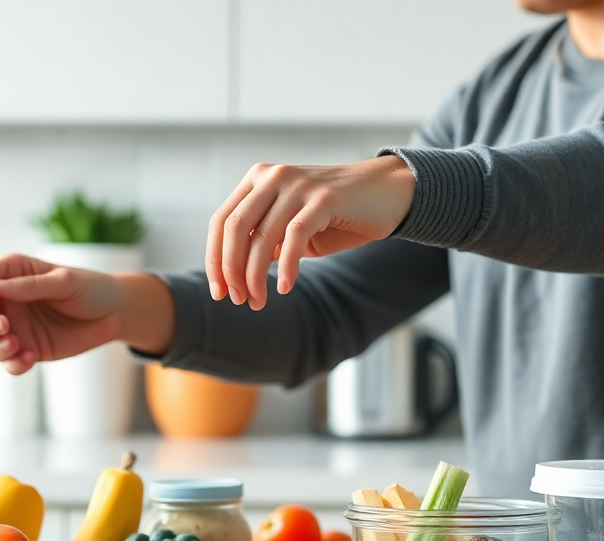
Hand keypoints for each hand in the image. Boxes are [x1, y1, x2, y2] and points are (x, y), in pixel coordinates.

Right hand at [0, 254, 173, 374]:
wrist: (114, 314)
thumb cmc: (90, 288)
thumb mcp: (65, 282)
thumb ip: (31, 286)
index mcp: (13, 273)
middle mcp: (9, 300)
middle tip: (4, 328)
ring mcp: (16, 326)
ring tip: (16, 345)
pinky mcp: (27, 348)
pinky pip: (9, 362)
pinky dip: (13, 364)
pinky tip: (29, 358)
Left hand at [206, 154, 415, 309]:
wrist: (388, 193)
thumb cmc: (338, 215)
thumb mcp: (291, 226)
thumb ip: (264, 240)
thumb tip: (234, 273)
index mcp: (258, 179)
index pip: (221, 221)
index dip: (215, 259)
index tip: (219, 292)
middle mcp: (273, 176)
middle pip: (234, 228)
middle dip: (231, 270)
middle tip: (239, 300)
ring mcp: (298, 185)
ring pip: (261, 237)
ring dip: (255, 276)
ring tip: (259, 301)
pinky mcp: (324, 198)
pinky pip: (294, 238)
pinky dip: (287, 267)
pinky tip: (286, 288)